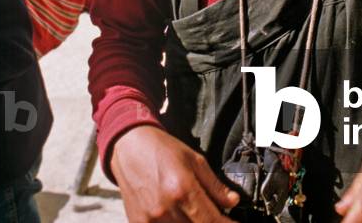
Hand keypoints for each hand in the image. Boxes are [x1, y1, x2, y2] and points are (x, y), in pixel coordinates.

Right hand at [110, 125, 239, 222]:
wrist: (128, 147)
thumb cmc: (161, 150)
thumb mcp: (194, 160)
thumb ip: (214, 185)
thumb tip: (232, 201)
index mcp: (182, 189)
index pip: (212, 221)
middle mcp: (165, 208)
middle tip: (214, 216)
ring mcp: (150, 219)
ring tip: (195, 214)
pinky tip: (177, 216)